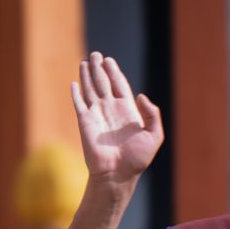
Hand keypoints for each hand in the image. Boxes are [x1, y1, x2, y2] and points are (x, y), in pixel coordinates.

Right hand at [70, 52, 163, 183]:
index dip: (115, 72)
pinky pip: (79, 103)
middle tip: (96, 54)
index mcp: (127, 111)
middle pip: (104, 83)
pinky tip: (74, 82)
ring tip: (86, 61)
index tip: (110, 61)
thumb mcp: (154, 136)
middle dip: (100, 68)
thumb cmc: (137, 159)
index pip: (119, 85)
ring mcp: (97, 114)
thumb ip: (152, 115)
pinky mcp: (84, 121)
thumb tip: (140, 95)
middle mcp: (111, 110)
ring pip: (90, 89)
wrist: (117, 174)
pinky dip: (76, 92)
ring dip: (87, 75)